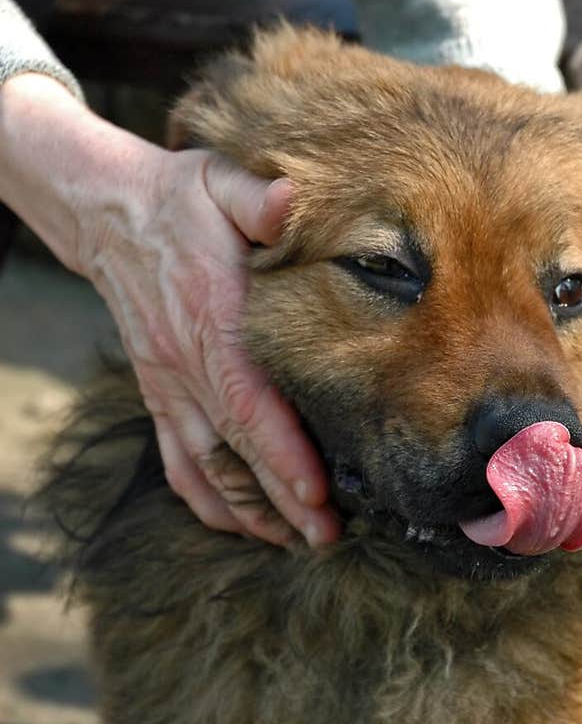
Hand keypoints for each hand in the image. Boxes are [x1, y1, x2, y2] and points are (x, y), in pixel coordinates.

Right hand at [0, 74, 339, 547]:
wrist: (111, 213)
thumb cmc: (182, 199)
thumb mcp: (219, 181)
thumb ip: (257, 198)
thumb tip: (287, 200)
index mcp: (212, 318)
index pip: (248, 400)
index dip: (281, 453)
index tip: (317, 495)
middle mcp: (187, 363)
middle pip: (235, 449)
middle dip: (281, 501)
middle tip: (328, 539)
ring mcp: (169, 384)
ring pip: (206, 466)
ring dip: (249, 510)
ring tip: (297, 542)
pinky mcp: (160, 392)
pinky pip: (179, 461)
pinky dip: (207, 500)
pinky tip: (241, 523)